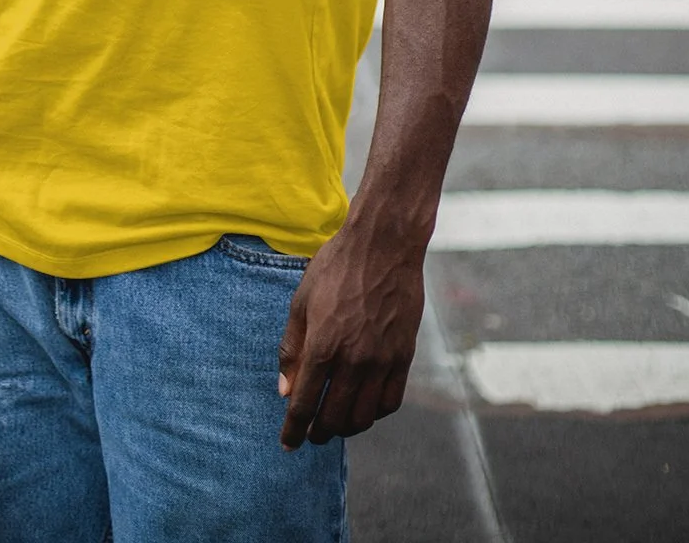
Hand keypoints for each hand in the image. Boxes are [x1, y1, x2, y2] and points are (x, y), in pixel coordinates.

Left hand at [277, 219, 423, 448]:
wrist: (383, 245)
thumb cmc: (336, 267)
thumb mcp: (301, 301)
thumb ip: (292, 348)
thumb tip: (285, 390)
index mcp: (323, 345)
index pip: (305, 404)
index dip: (293, 429)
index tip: (288, 444)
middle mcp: (354, 360)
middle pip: (334, 418)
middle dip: (318, 432)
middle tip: (310, 432)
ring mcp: (382, 360)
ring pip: (364, 417)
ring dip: (346, 427)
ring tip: (335, 422)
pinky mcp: (403, 356)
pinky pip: (391, 401)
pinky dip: (375, 413)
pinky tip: (364, 406)